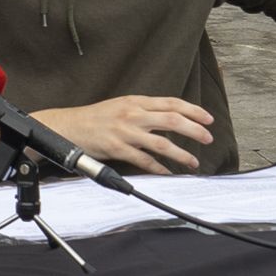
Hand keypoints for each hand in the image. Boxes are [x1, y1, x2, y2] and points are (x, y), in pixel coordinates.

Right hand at [32, 96, 216, 173]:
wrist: (67, 126)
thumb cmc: (95, 118)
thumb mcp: (121, 105)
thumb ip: (143, 110)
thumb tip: (168, 116)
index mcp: (136, 101)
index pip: (171, 103)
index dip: (193, 110)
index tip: (208, 119)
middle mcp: (133, 114)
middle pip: (172, 119)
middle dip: (194, 130)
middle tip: (208, 138)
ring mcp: (126, 132)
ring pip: (161, 142)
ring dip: (181, 153)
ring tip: (193, 161)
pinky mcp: (118, 148)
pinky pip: (144, 160)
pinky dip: (158, 168)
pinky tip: (168, 173)